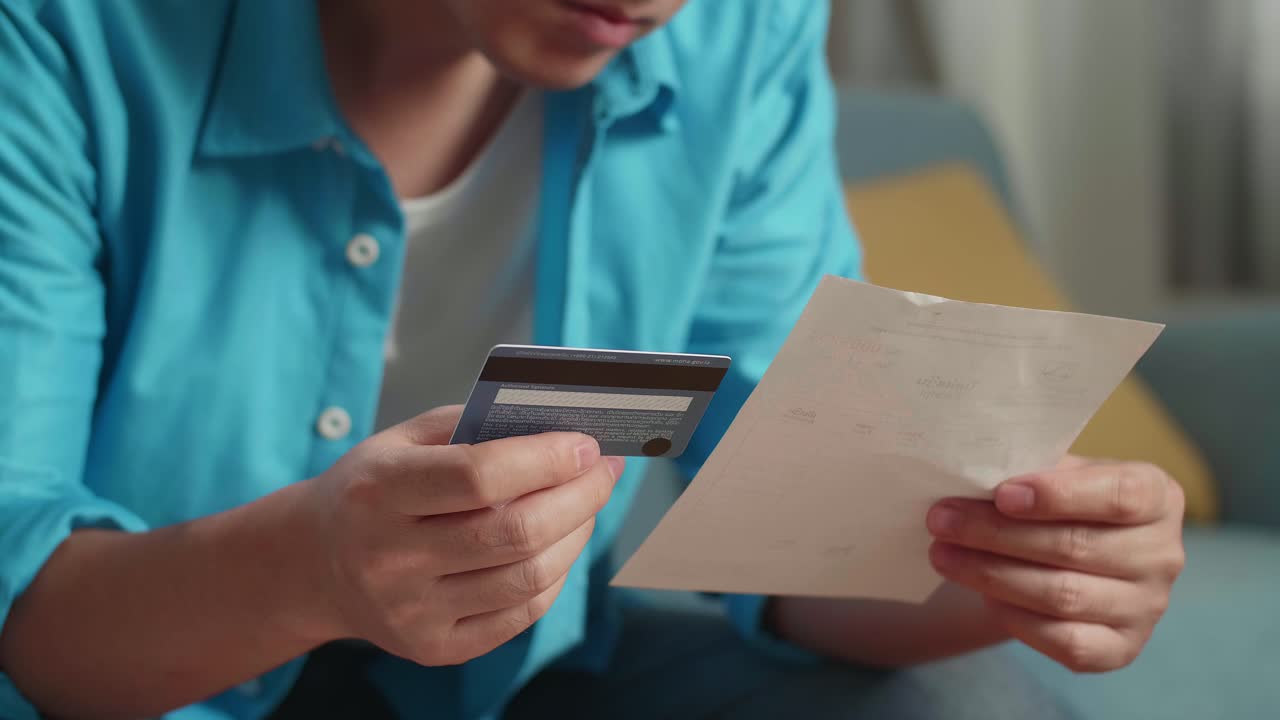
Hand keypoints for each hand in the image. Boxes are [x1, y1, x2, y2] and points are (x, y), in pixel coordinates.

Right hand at [301, 405, 623, 665]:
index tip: (585, 445)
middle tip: (603, 473)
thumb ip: (473, 426)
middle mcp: (389, 557)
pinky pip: (520, 614)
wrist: (317, 565)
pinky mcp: (433, 647)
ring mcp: (411, 611)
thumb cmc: (374, 489)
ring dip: (576, 534)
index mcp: (378, 492)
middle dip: (579, 497)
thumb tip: (558, 429)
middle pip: (514, 531)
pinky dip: (555, 575)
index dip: (545, 459)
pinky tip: (560, 545)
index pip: (478, 476)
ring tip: (586, 505)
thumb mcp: (403, 440)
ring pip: (527, 577)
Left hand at [926, 456, 1184, 671]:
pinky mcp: (1120, 649)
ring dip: (991, 574)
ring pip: (1063, 595)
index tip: (1002, 494)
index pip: (1120, 495)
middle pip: (1075, 546)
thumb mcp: (1057, 473)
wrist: (1073, 555)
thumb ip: (1031, 470)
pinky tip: (980, 593)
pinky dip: (1015, 615)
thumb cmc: (1061, 502)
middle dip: (996, 533)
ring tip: (942, 553)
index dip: (1059, 495)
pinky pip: (1064, 640)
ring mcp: (1146, 607)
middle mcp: (1163, 554)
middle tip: (941, 520)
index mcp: (1157, 496)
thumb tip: (974, 472)